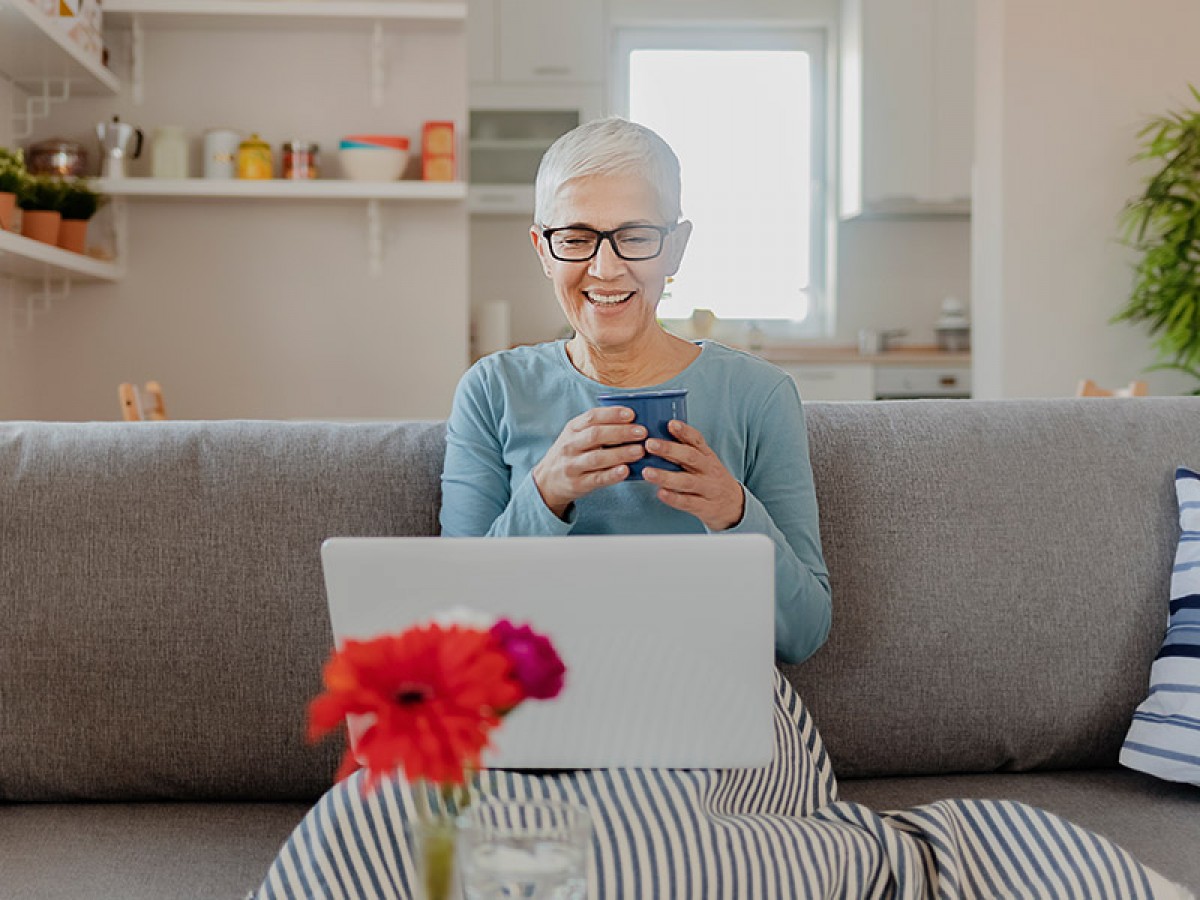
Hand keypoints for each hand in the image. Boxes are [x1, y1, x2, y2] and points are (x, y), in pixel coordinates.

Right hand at [532, 406, 647, 518]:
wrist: (547, 480)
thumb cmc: (571, 453)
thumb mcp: (576, 435)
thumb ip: (598, 427)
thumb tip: (632, 420)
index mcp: (572, 429)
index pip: (592, 417)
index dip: (612, 414)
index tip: (631, 414)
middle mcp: (570, 445)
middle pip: (596, 435)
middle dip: (621, 432)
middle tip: (642, 432)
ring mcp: (572, 465)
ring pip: (597, 458)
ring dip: (620, 453)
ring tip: (639, 451)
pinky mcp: (578, 484)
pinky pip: (596, 479)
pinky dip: (612, 475)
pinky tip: (626, 470)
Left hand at [643, 420, 745, 530]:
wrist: (734, 506)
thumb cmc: (711, 479)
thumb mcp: (705, 461)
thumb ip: (686, 451)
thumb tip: (658, 437)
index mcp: (707, 456)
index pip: (697, 440)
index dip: (685, 431)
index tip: (671, 424)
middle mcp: (708, 470)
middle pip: (690, 458)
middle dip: (669, 450)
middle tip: (649, 444)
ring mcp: (707, 489)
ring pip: (687, 481)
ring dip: (665, 476)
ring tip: (647, 472)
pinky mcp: (705, 507)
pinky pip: (688, 502)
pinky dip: (674, 498)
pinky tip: (660, 493)